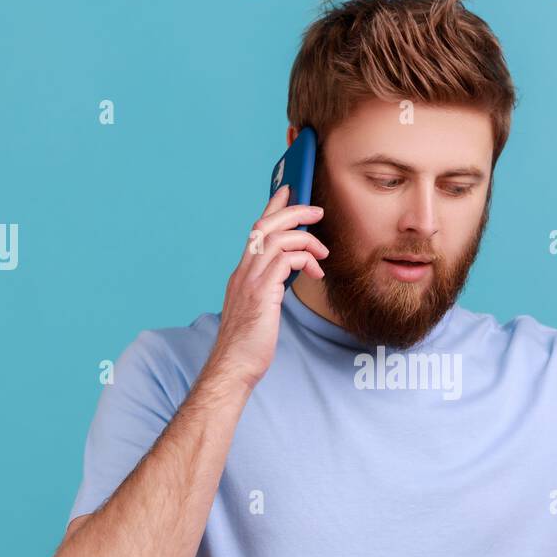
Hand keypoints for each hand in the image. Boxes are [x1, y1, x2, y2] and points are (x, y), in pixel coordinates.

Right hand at [205, 184, 327, 388]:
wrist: (234, 366)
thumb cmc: (249, 343)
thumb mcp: (260, 307)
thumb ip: (270, 286)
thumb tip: (288, 273)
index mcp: (242, 273)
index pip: (256, 229)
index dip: (272, 206)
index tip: (288, 190)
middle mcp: (242, 272)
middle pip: (264, 225)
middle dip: (292, 211)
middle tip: (316, 210)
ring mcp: (249, 281)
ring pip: (276, 238)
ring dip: (305, 238)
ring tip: (322, 251)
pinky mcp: (261, 293)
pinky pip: (285, 260)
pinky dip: (304, 259)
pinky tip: (315, 271)